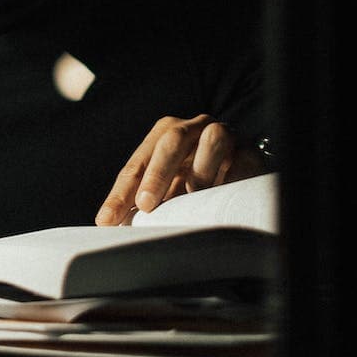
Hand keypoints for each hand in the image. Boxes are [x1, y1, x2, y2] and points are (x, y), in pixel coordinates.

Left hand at [95, 115, 259, 225]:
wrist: (242, 168)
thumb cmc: (196, 180)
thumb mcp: (169, 189)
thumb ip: (146, 202)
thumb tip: (113, 227)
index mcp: (164, 135)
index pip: (137, 163)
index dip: (120, 193)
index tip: (106, 221)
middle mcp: (193, 129)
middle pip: (171, 141)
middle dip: (156, 173)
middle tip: (145, 204)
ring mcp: (224, 136)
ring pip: (212, 139)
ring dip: (200, 169)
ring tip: (194, 194)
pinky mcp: (250, 151)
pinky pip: (243, 160)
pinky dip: (233, 177)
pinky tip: (225, 194)